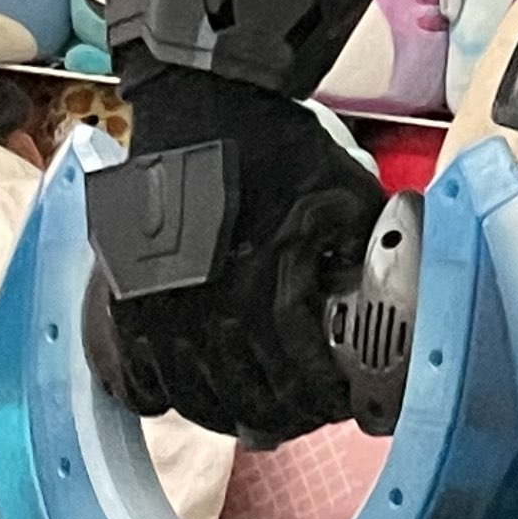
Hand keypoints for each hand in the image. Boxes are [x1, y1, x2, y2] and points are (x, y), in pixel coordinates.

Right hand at [84, 67, 377, 442]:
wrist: (204, 103)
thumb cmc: (277, 147)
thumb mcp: (349, 194)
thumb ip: (370, 248)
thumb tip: (393, 287)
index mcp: (269, 288)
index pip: (302, 377)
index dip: (326, 400)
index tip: (340, 404)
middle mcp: (210, 311)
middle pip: (248, 400)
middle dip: (284, 416)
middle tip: (301, 415)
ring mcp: (160, 310)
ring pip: (193, 399)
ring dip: (228, 416)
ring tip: (253, 415)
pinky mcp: (124, 300)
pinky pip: (135, 378)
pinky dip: (162, 397)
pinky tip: (185, 397)